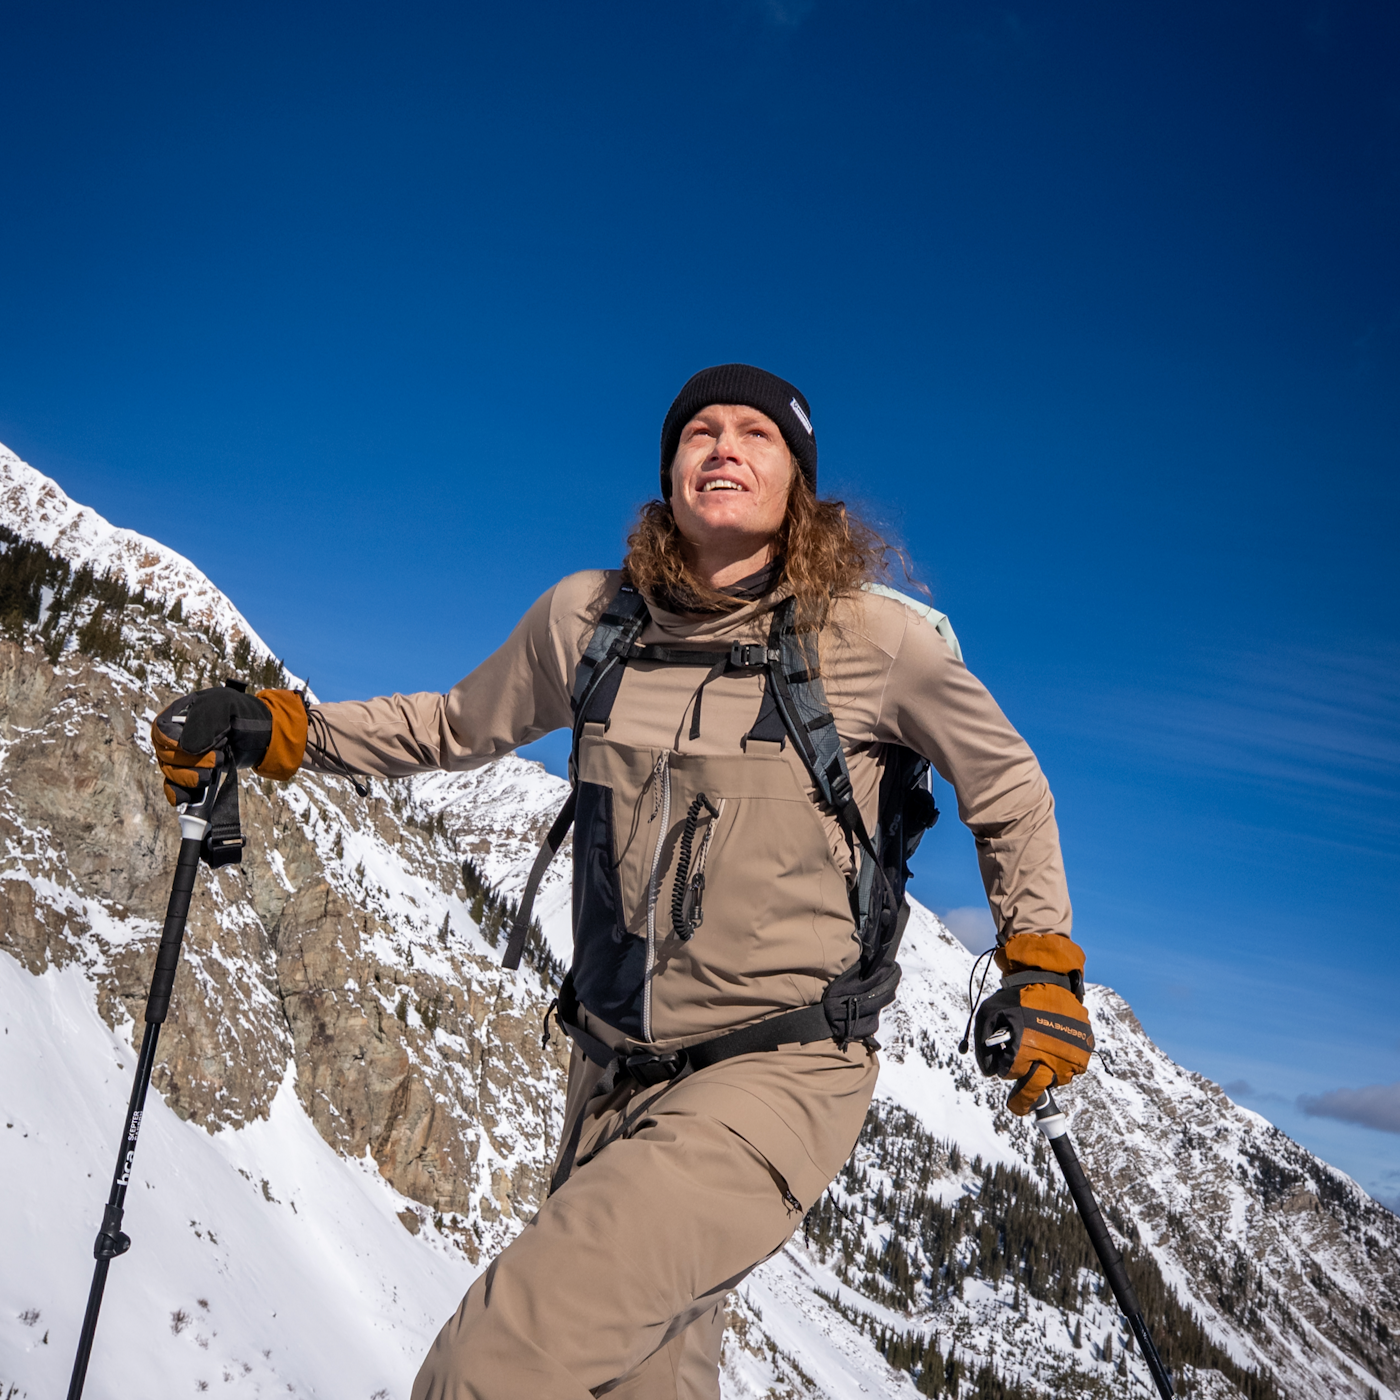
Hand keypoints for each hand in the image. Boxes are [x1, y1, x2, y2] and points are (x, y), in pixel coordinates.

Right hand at [150, 686, 306, 804]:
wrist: (260, 732)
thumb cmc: (240, 713)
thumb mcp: (222, 707)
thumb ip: (203, 723)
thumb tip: (187, 749)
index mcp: (175, 716)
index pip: (162, 734)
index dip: (178, 745)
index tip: (204, 748)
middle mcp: (174, 737)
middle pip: (167, 757)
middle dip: (193, 762)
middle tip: (219, 758)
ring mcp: (181, 757)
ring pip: (172, 774)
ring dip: (192, 777)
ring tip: (215, 770)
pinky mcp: (191, 773)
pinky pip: (175, 788)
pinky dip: (179, 794)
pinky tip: (185, 800)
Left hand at [974, 932, 1093, 1114]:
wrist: (1047, 978)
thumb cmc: (1015, 997)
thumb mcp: (988, 1015)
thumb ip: (982, 1046)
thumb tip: (989, 1072)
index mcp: (1026, 1048)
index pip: (1011, 1075)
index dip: (1004, 1070)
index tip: (1002, 1068)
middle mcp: (1050, 1056)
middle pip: (1035, 1090)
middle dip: (1024, 1100)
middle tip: (1017, 1107)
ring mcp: (1071, 1055)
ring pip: (1055, 1079)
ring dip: (1045, 1074)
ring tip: (1038, 1056)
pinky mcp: (1084, 1049)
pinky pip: (1072, 1068)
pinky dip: (1061, 1064)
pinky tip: (1053, 1048)